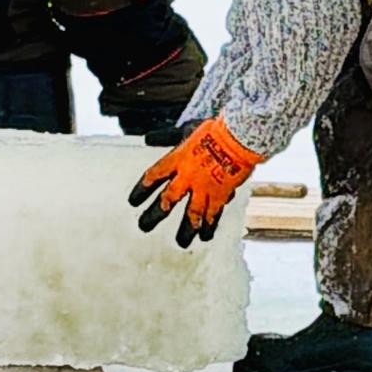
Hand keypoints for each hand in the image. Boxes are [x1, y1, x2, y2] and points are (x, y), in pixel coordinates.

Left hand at [128, 117, 260, 247]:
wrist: (239, 138)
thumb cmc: (213, 130)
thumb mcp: (186, 129)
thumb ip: (166, 136)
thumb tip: (147, 138)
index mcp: (176, 160)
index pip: (153, 177)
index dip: (141, 190)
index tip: (133, 202)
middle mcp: (187, 178)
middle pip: (167, 200)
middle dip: (154, 215)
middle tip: (144, 226)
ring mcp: (204, 189)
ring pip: (191, 215)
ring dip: (185, 230)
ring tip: (181, 242)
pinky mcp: (221, 195)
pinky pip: (213, 215)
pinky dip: (209, 226)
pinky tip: (206, 236)